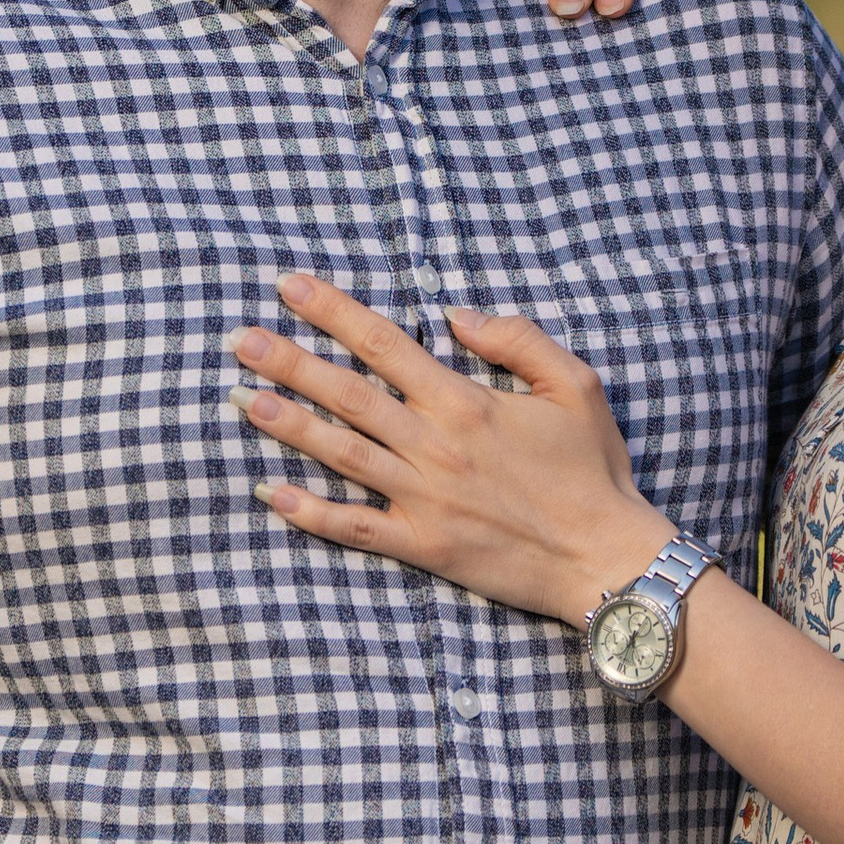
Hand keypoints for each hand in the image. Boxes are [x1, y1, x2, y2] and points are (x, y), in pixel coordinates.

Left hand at [231, 274, 667, 623]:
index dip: (331, 311)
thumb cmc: (595, 471)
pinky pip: (355, 527)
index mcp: (465, 402)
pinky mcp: (424, 546)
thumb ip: (519, 339)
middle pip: (346, 394)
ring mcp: (424, 499)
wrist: (606, 556)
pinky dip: (310, 512)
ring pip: (340, 454)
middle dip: (287, 361)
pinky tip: (270, 494)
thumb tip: (457, 314)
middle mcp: (435, 446)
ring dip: (286, 425)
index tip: (288, 287)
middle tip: (238, 339)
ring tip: (239, 400)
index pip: (384, 343)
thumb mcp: (577, 385)